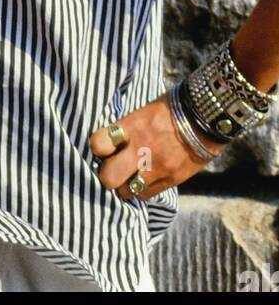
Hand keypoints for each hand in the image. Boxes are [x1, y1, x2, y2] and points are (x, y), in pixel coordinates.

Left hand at [89, 93, 228, 201]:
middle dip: (107, 175)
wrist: (206, 118)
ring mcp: (156, 168)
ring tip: (129, 177)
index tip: (103, 148)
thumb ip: (127, 129)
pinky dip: (142, 190)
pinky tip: (144, 181)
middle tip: (112, 169)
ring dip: (124, 186)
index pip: (98, 144)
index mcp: (132, 127)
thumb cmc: (171, 109)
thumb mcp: (143, 112)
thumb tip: (111, 144)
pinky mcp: (171, 180)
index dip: (97, 148)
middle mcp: (141, 150)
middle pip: (109, 177)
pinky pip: (147, 195)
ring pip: (126, 192)